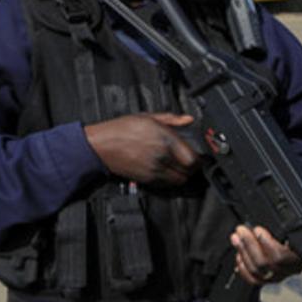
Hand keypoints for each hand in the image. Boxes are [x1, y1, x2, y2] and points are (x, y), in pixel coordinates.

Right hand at [84, 113, 198, 185]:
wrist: (102, 145)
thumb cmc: (122, 129)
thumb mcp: (148, 116)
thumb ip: (171, 119)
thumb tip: (188, 119)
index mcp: (165, 139)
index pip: (192, 159)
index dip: (199, 159)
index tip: (199, 156)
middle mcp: (162, 157)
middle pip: (188, 172)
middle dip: (192, 168)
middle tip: (191, 162)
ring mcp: (154, 170)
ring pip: (178, 180)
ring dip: (182, 175)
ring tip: (179, 167)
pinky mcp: (147, 180)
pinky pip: (166, 184)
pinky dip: (170, 180)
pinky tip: (167, 170)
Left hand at [230, 225, 301, 285]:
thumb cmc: (299, 234)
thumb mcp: (293, 227)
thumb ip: (281, 226)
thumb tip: (262, 220)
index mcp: (299, 255)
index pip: (281, 255)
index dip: (266, 243)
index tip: (257, 229)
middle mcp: (289, 269)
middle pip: (264, 263)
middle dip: (249, 244)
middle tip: (240, 230)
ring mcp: (278, 276)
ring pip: (257, 270)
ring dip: (243, 252)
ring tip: (236, 238)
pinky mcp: (269, 279)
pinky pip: (253, 279)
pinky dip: (243, 268)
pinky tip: (239, 256)